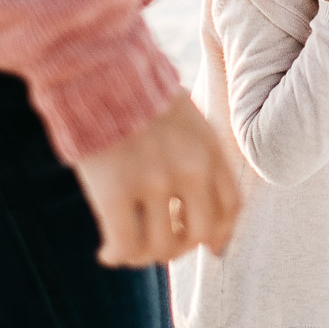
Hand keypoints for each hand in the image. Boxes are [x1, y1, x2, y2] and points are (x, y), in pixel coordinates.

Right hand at [72, 91, 240, 266]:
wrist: (98, 70)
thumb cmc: (137, 92)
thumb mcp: (184, 115)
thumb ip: (196, 152)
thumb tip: (196, 193)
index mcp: (209, 148)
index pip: (230, 207)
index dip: (218, 234)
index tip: (204, 244)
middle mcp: (190, 168)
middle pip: (200, 234)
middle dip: (181, 247)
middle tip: (160, 245)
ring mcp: (153, 181)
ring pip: (162, 247)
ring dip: (146, 256)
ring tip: (130, 249)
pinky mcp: (115, 191)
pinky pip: (125, 245)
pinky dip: (117, 256)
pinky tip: (107, 253)